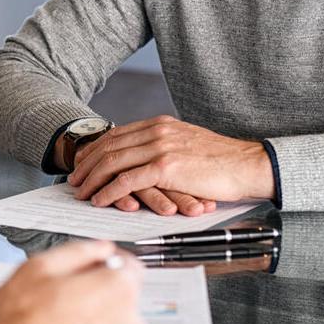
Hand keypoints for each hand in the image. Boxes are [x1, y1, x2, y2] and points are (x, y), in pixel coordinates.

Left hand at [68, 115, 274, 211]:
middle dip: (87, 164)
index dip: (95, 149)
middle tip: (74, 179)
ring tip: (81, 192)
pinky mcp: (166, 167)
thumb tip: (143, 159)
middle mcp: (155, 131)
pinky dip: (109, 191)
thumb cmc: (222, 161)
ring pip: (113, 162)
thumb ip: (163, 146)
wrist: (249, 164)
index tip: (83, 162)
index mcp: (159, 124)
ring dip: (93, 179)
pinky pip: (127, 180)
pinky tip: (101, 200)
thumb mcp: (186, 144)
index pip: (116, 135)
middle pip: (108, 146)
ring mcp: (159, 148)